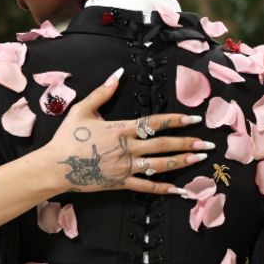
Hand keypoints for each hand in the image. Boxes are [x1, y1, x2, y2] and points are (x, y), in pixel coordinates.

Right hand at [45, 68, 211, 194]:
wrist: (54, 167)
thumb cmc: (67, 137)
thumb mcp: (82, 109)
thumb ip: (103, 92)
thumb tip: (118, 73)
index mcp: (121, 129)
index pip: (155, 123)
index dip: (176, 120)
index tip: (194, 119)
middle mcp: (128, 148)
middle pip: (164, 144)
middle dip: (188, 143)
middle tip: (208, 143)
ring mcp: (125, 168)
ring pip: (160, 165)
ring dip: (182, 162)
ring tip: (199, 159)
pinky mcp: (121, 183)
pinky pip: (146, 186)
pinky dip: (164, 188)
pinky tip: (180, 190)